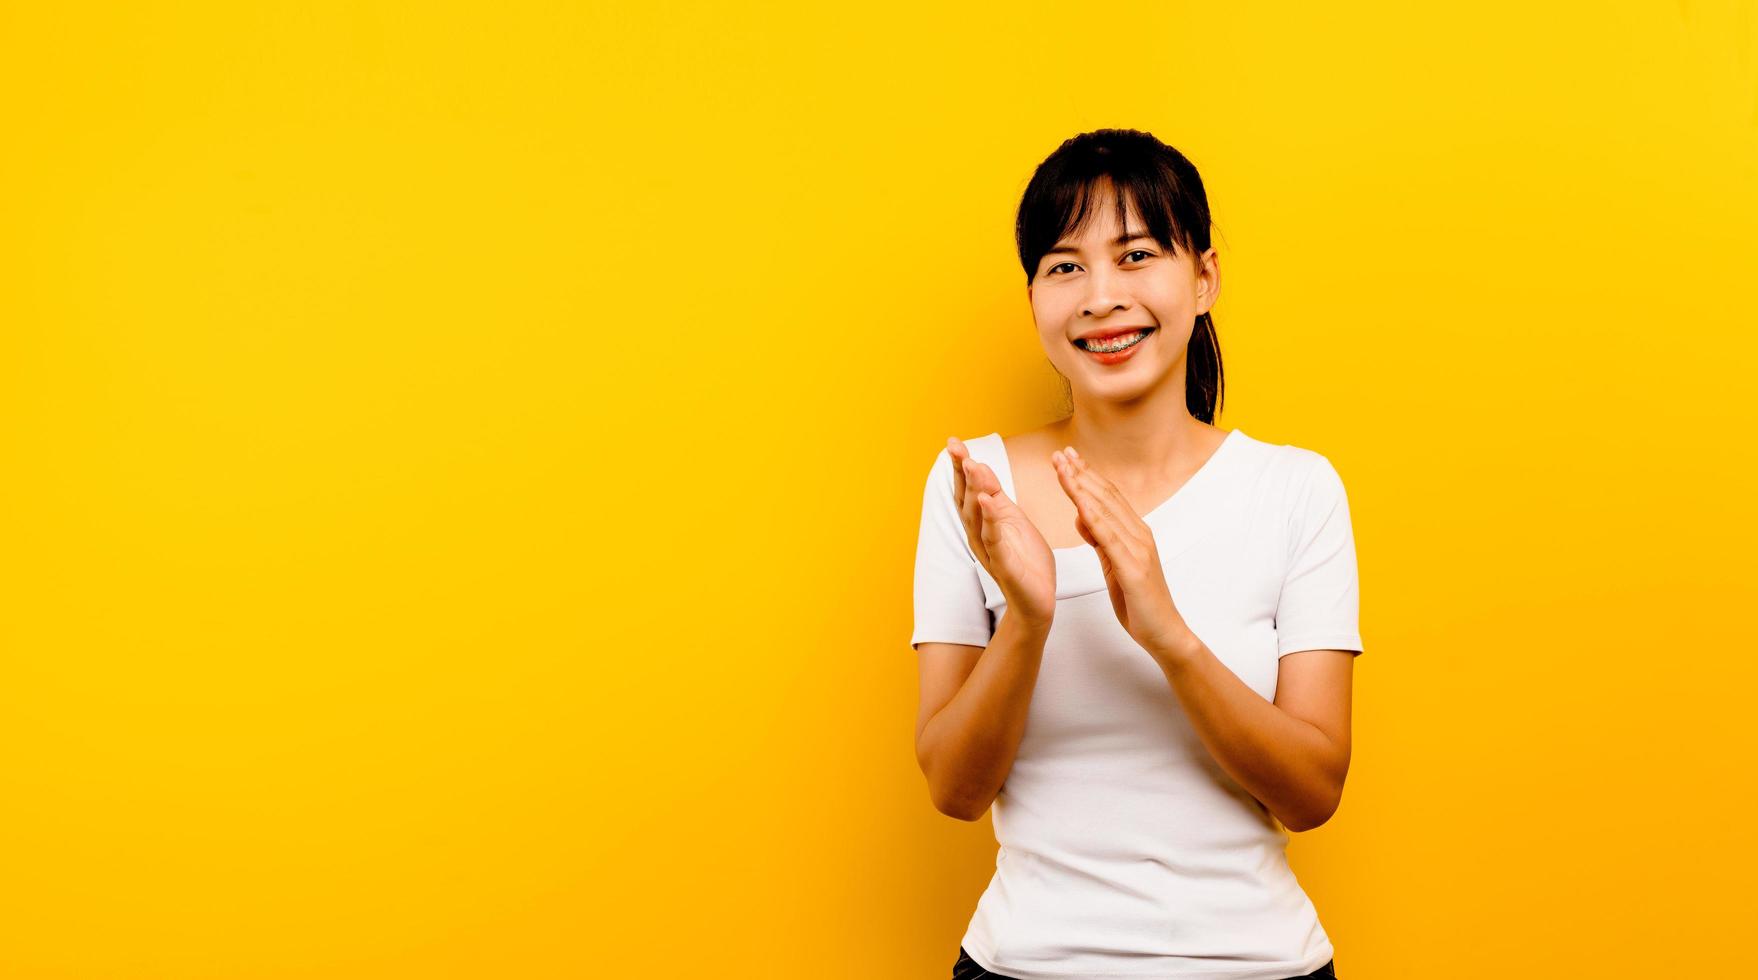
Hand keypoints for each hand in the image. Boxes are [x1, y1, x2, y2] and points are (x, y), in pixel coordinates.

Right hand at [947, 437, 1056, 629]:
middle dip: (961, 472)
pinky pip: (994, 539)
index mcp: (983, 522)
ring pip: (977, 516)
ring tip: (972, 466)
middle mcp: (979, 534)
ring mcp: (989, 549)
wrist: (1038, 600)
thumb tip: (980, 469)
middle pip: (966, 499)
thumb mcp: (1012, 521)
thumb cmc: (1025, 560)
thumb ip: (996, 497)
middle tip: (955, 448)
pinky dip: (990, 519)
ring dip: (975, 489)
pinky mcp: (1003, 564)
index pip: (968, 489)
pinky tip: (987, 501)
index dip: (960, 466)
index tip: (953, 442)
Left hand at [1051, 446, 1195, 660]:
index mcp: (1135, 533)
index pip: (1108, 497)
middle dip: (1080, 473)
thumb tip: (1081, 516)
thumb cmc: (1140, 601)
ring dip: (1082, 488)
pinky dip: (1094, 519)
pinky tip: (1079, 505)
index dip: (1087, 475)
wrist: (1164, 633)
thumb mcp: (1113, 565)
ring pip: (1106, 511)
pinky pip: (1111, 539)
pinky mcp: (1135, 568)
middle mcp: (1139, 535)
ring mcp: (1139, 550)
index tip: (1067, 458)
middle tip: (1060, 454)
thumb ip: (1100, 540)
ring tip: (1063, 469)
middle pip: (1106, 496)